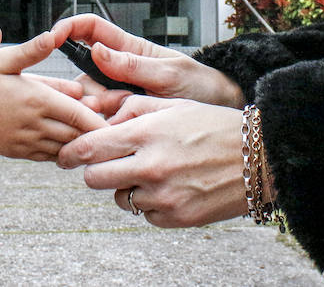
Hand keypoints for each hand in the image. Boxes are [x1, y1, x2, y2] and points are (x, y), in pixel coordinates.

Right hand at [0, 30, 106, 160]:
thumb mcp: (2, 60)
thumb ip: (31, 50)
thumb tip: (52, 35)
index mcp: (37, 100)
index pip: (78, 115)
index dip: (98, 121)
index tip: (113, 123)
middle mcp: (36, 124)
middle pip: (75, 134)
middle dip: (92, 133)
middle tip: (109, 130)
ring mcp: (26, 141)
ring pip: (63, 148)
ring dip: (78, 144)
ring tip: (92, 139)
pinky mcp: (17, 152)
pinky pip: (46, 156)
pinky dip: (61, 152)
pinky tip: (66, 146)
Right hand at [52, 14, 244, 114]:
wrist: (220, 112)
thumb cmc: (200, 85)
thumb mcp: (170, 74)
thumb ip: (134, 65)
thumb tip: (97, 49)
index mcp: (129, 50)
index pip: (91, 29)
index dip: (69, 27)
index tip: (54, 37)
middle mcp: (118, 72)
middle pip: (83, 76)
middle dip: (84, 91)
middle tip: (102, 108)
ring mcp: (120, 95)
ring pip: (89, 103)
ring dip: (93, 115)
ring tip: (113, 126)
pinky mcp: (123, 119)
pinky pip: (102, 123)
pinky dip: (100, 131)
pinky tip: (109, 140)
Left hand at [57, 95, 247, 227]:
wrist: (259, 158)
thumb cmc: (215, 126)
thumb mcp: (175, 105)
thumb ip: (134, 110)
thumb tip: (104, 121)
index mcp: (147, 133)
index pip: (90, 148)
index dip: (70, 153)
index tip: (64, 156)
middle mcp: (151, 166)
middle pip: (94, 179)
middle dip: (95, 172)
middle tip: (106, 165)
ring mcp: (163, 195)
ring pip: (120, 198)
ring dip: (126, 187)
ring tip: (150, 173)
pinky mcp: (176, 217)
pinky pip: (145, 214)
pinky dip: (150, 203)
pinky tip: (169, 186)